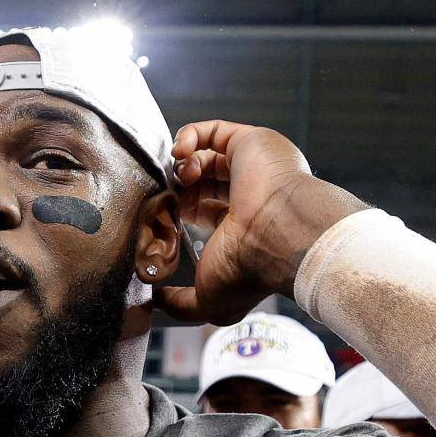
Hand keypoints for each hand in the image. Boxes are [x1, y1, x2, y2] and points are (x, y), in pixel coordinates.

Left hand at [158, 120, 369, 325]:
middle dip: (181, 188)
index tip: (168, 220)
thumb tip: (158, 302)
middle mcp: (251, 197)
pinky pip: (213, 130)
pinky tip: (181, 154)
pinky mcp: (250, 142)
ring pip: (208, 155)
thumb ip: (182, 306)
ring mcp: (252, 168)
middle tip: (171, 199)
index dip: (182, 212)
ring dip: (185, 166)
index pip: (207, 212)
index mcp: (243, 229)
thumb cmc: (248, 270)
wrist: (277, 235)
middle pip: (204, 182)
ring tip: (182, 180)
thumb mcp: (209, 302)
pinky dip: (189, 137)